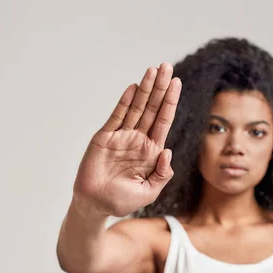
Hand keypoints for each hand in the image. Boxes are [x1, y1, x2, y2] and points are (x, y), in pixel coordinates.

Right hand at [72, 63, 181, 216]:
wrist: (95, 205)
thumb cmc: (122, 201)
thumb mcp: (149, 191)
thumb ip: (162, 174)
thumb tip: (168, 151)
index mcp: (151, 151)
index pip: (163, 121)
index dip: (170, 101)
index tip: (177, 82)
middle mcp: (138, 139)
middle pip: (152, 108)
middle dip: (160, 88)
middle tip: (167, 67)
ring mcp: (121, 137)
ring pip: (136, 108)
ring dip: (145, 89)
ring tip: (153, 70)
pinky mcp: (105, 137)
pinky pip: (117, 116)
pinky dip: (125, 101)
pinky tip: (134, 88)